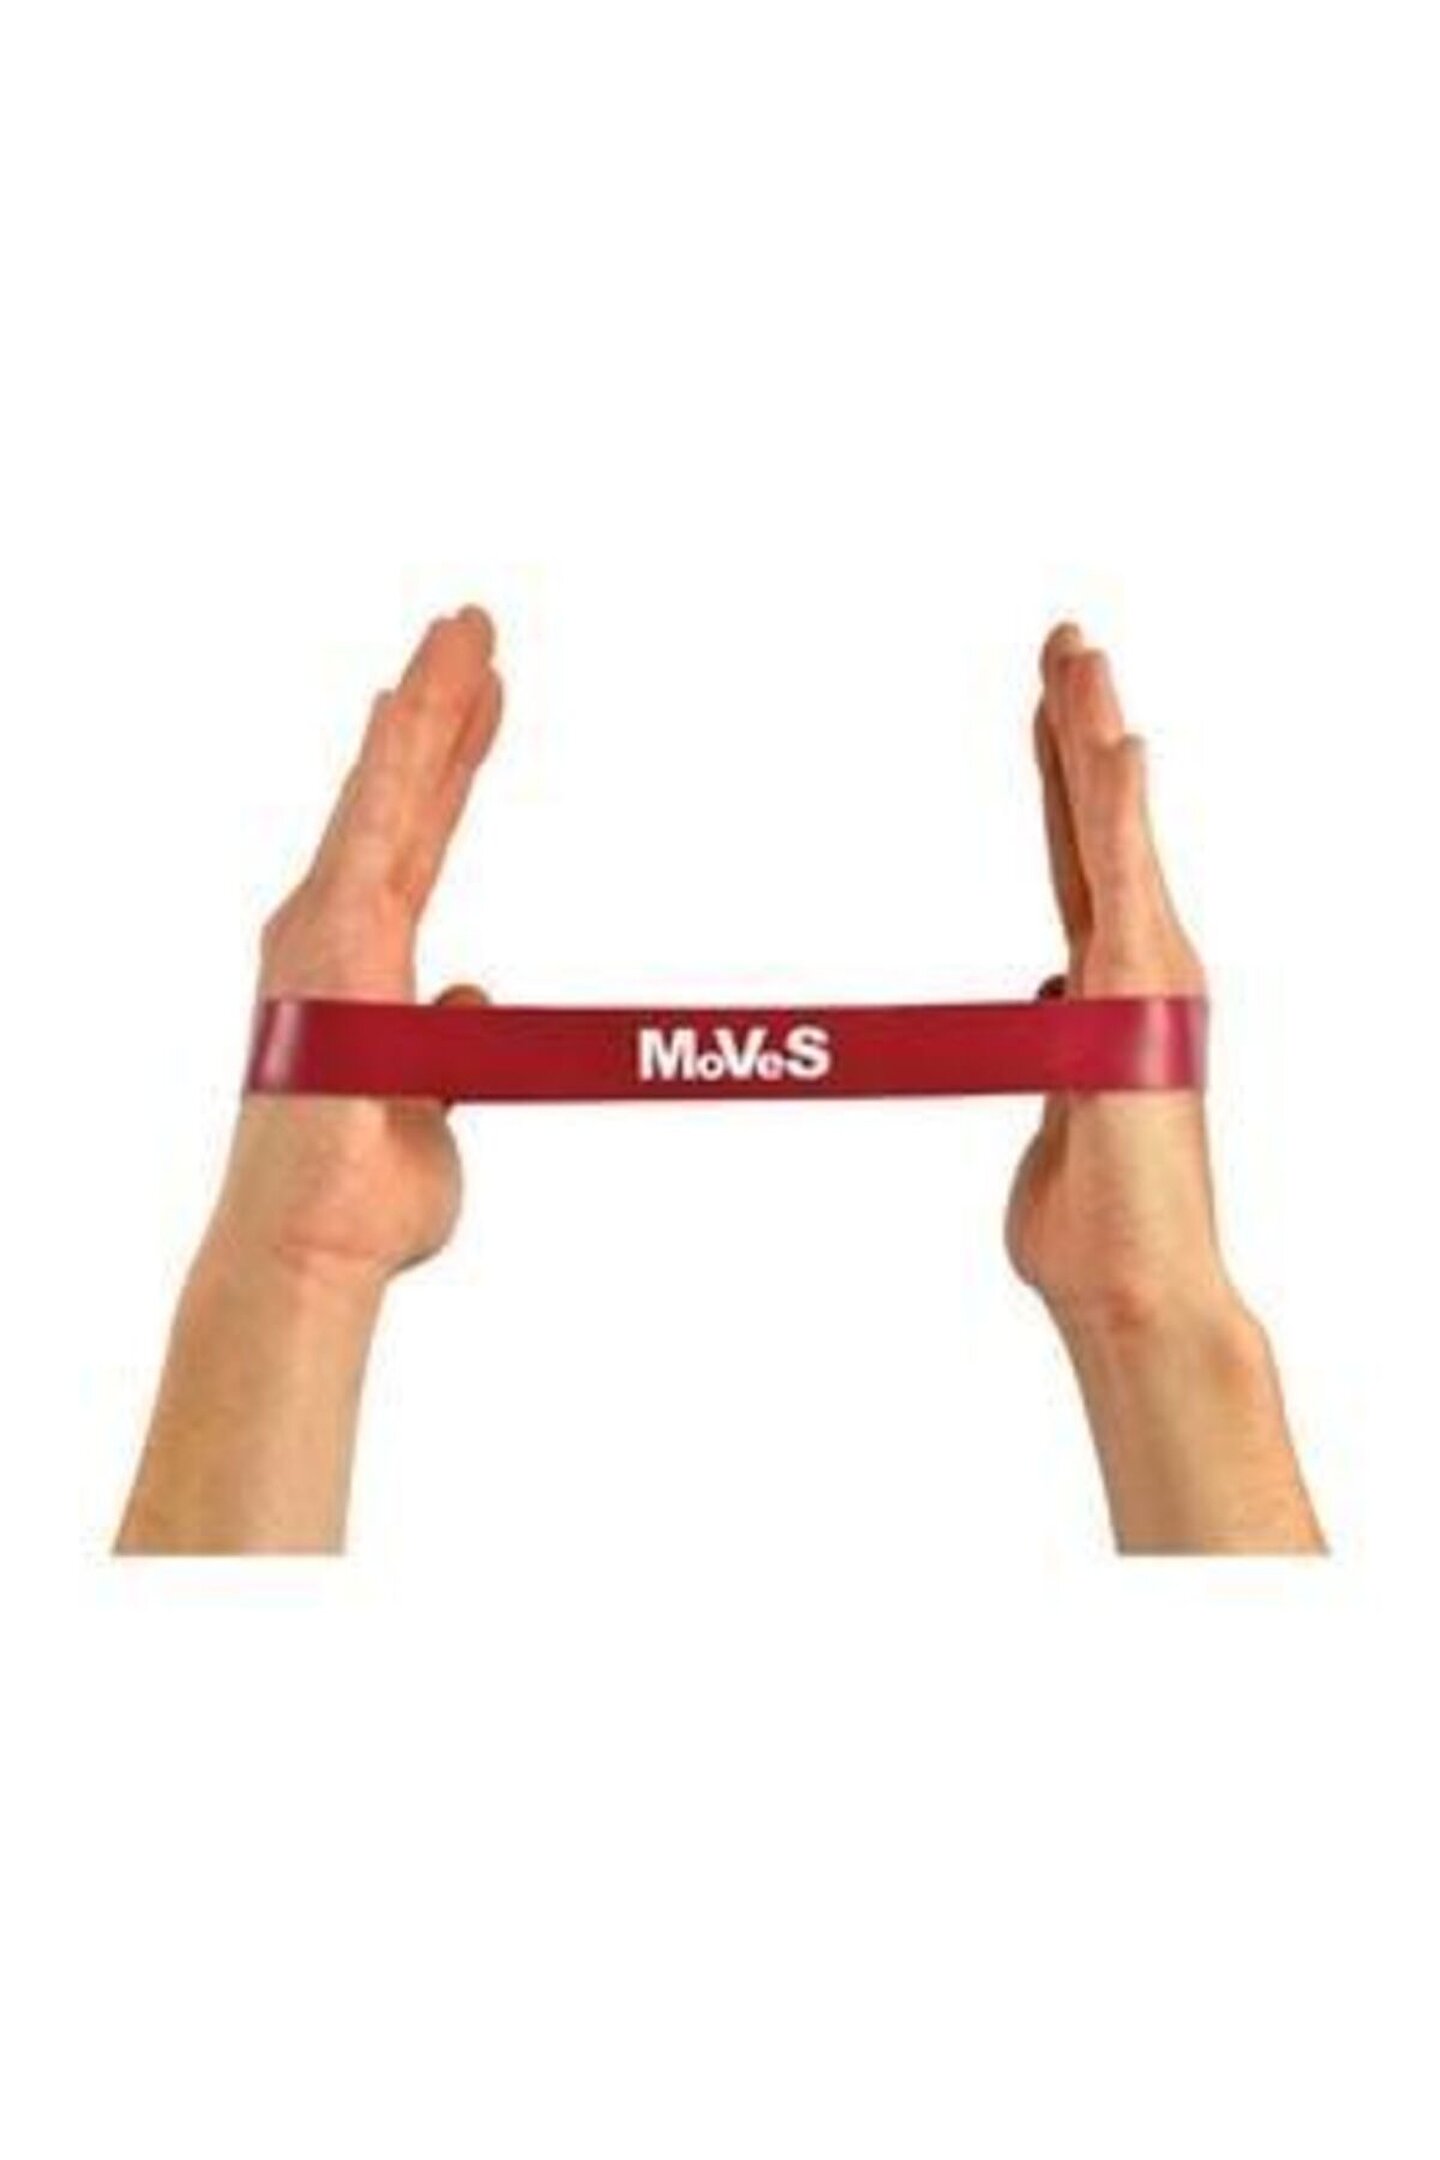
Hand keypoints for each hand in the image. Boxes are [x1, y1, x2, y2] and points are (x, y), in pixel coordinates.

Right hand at [217, 607, 502, 1286]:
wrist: (318, 1239)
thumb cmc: (362, 1189)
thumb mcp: (431, 1098)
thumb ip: (449, 1038)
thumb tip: (469, 996)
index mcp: (361, 959)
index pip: (418, 841)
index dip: (448, 769)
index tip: (476, 709)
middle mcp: (335, 928)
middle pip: (403, 797)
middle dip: (438, 711)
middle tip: (472, 633)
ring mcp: (330, 925)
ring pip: (391, 790)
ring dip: (426, 706)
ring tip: (464, 631)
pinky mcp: (336, 933)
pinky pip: (376, 823)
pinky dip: (398, 755)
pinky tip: (417, 693)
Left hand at [1005, 624, 1322, 1551]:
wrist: (1128, 1275)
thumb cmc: (1089, 1217)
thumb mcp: (1055, 1109)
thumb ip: (1050, 1049)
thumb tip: (1046, 1011)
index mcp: (1108, 983)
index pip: (1078, 857)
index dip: (1064, 781)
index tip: (1046, 712)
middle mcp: (1136, 963)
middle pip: (1094, 821)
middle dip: (1077, 726)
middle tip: (1062, 642)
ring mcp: (1143, 971)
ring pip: (1110, 826)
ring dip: (1094, 732)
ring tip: (1076, 652)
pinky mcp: (1136, 992)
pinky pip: (1125, 878)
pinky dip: (1122, 806)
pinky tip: (1118, 739)